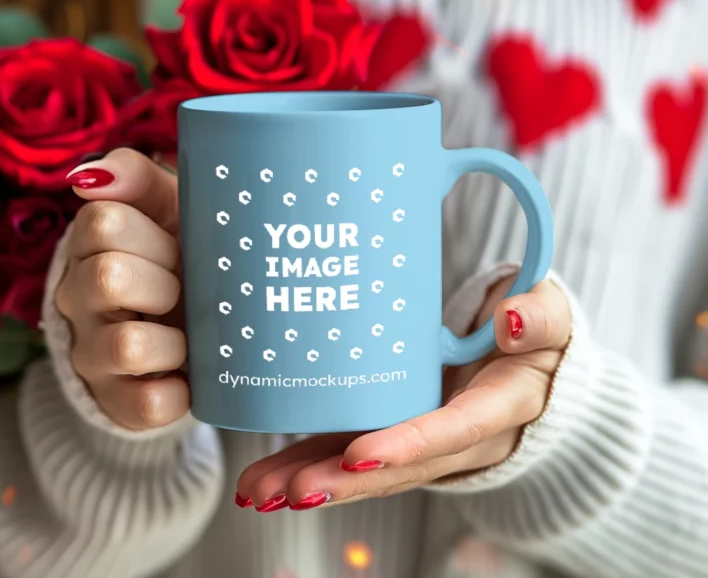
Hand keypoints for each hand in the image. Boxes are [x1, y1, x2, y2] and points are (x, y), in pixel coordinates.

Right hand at [56, 148, 189, 429]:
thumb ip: (135, 177)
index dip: (154, 237)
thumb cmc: (181, 255)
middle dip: (165, 282)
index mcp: (91, 246)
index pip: (104, 223)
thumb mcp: (167, 207)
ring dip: (176, 340)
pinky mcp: (119, 402)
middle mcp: (80, 299)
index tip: (178, 248)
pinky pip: (148, 404)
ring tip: (192, 336)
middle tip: (186, 288)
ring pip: (127, 346)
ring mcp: (94, 353)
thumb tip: (92, 175)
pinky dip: (181, 392)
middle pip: (109, 278)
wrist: (186, 326)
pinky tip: (193, 376)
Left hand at [236, 277, 570, 511]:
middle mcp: (459, 437)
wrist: (531, 367)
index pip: (454, 430)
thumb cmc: (537, 334)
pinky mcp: (396, 432)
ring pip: (369, 469)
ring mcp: (425, 440)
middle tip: (291, 488)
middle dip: (344, 481)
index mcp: (501, 407)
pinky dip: (309, 466)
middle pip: (401, 467)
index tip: (358, 455)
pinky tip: (265, 480)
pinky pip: (353, 454)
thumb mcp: (551, 317)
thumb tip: (510, 320)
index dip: (408, 444)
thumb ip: (540, 317)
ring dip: (313, 480)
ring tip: (257, 491)